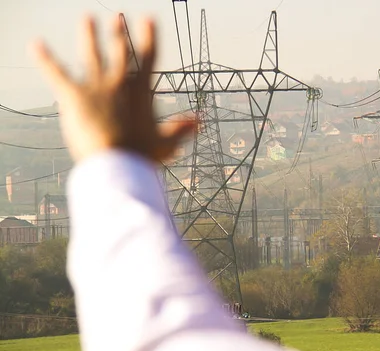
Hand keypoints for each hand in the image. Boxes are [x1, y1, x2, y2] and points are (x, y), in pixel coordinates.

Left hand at [33, 16, 194, 162]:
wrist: (118, 161)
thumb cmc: (142, 156)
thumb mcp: (165, 144)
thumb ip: (181, 130)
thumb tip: (200, 121)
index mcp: (141, 92)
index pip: (148, 59)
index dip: (150, 37)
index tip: (149, 18)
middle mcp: (119, 83)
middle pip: (119, 52)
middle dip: (117, 33)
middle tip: (117, 16)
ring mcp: (96, 86)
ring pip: (91, 55)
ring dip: (88, 36)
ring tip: (87, 19)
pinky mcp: (74, 95)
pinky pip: (57, 73)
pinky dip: (45, 59)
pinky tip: (36, 45)